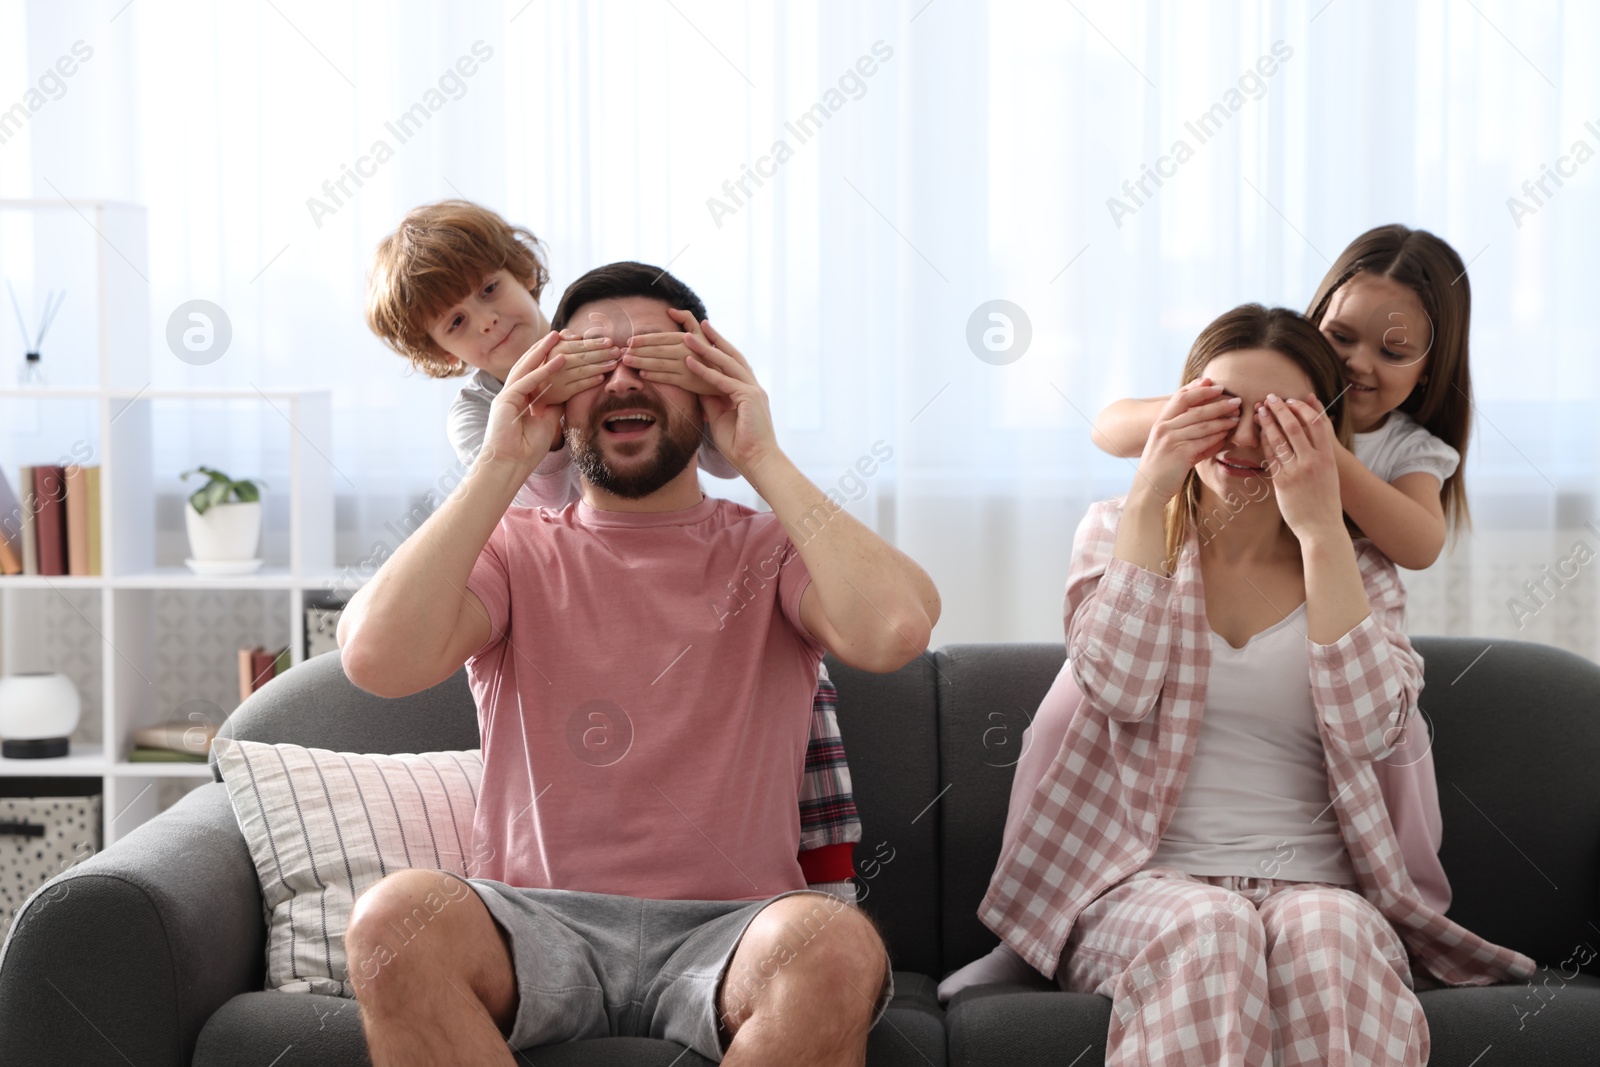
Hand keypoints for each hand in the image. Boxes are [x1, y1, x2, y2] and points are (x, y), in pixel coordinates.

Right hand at [479, 331, 579, 478]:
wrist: (509, 466)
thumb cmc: (527, 450)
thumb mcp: (547, 421)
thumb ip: (554, 405)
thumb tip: (568, 392)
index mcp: (519, 399)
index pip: (534, 372)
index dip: (547, 358)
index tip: (563, 346)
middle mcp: (510, 394)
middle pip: (527, 364)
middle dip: (543, 347)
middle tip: (559, 332)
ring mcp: (506, 396)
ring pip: (525, 367)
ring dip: (543, 351)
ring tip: (558, 336)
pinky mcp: (504, 401)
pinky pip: (527, 381)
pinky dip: (544, 370)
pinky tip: (559, 360)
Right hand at [532, 331, 620, 404]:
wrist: (538, 388)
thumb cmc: (551, 363)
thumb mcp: (553, 348)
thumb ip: (564, 339)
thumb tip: (578, 336)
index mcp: (556, 349)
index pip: (579, 345)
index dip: (596, 343)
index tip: (610, 342)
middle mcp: (556, 363)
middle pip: (584, 357)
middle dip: (602, 354)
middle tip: (617, 351)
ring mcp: (559, 379)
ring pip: (583, 371)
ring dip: (601, 367)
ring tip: (614, 364)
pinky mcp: (562, 393)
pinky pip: (579, 386)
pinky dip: (591, 381)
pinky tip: (602, 378)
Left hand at [618, 308, 722, 395]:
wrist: (724, 376)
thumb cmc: (709, 352)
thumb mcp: (702, 332)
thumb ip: (687, 319)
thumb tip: (670, 310)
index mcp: (687, 338)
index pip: (660, 338)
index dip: (643, 339)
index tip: (629, 341)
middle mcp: (686, 351)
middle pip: (656, 351)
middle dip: (637, 352)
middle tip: (622, 352)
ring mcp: (686, 367)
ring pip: (658, 364)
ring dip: (640, 363)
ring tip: (627, 362)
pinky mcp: (687, 382)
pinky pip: (666, 378)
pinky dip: (653, 376)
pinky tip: (642, 373)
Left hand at [680, 319, 779, 475]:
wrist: (758, 461)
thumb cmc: (739, 446)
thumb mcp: (719, 417)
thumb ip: (711, 400)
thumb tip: (696, 387)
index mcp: (748, 392)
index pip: (732, 365)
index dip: (718, 350)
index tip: (704, 336)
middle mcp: (753, 387)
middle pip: (733, 357)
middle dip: (716, 339)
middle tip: (701, 323)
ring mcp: (753, 391)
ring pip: (727, 364)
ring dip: (706, 349)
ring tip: (686, 336)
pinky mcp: (750, 398)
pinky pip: (723, 381)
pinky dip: (705, 371)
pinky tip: (690, 361)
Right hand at [1130, 378, 1241, 503]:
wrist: (1148, 490)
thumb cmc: (1161, 469)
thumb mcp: (1168, 446)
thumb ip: (1187, 435)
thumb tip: (1215, 429)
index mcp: (1160, 423)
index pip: (1180, 398)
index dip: (1198, 389)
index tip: (1214, 384)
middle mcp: (1164, 428)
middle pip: (1195, 409)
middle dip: (1218, 403)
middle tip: (1236, 400)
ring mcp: (1171, 440)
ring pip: (1203, 424)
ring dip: (1223, 419)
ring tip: (1237, 417)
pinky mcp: (1180, 454)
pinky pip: (1205, 441)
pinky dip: (1218, 437)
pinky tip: (1228, 434)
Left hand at [1258, 393, 1342, 539]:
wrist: (1322, 527)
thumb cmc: (1325, 499)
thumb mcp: (1329, 472)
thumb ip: (1321, 451)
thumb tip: (1315, 431)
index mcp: (1328, 457)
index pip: (1316, 423)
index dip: (1302, 407)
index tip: (1291, 399)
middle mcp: (1313, 461)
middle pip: (1295, 426)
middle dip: (1281, 409)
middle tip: (1270, 397)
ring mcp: (1297, 471)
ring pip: (1280, 440)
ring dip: (1268, 422)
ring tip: (1260, 411)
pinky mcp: (1282, 482)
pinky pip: (1270, 457)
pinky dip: (1264, 442)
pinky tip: (1259, 433)